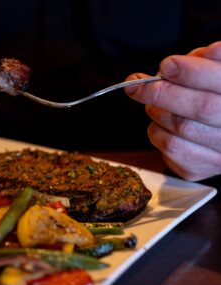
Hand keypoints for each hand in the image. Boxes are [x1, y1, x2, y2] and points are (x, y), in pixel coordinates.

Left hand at [125, 41, 220, 180]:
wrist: (215, 133)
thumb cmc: (213, 96)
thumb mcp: (214, 74)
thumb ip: (210, 62)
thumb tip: (209, 51)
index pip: (220, 81)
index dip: (193, 72)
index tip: (167, 64)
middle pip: (201, 108)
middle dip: (163, 91)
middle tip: (136, 84)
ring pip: (181, 128)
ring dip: (157, 110)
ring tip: (154, 101)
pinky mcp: (202, 169)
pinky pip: (171, 148)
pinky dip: (157, 131)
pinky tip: (161, 123)